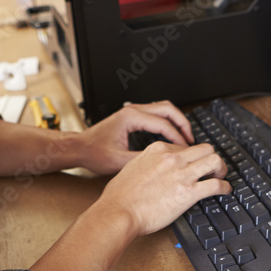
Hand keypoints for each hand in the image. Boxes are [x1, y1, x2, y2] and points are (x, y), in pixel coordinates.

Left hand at [75, 100, 194, 174]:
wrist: (79, 148)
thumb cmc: (93, 153)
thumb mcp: (118, 161)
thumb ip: (141, 160)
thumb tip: (162, 162)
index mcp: (131, 118)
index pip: (162, 123)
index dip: (177, 137)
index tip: (185, 149)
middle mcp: (133, 110)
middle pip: (168, 109)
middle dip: (182, 123)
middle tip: (191, 139)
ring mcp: (133, 111)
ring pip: (163, 108)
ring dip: (176, 120)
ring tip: (185, 136)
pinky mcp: (133, 116)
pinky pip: (156, 114)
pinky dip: (168, 122)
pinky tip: (171, 136)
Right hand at [96, 141, 230, 236]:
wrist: (118, 212)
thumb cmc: (119, 196)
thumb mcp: (131, 167)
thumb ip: (146, 163)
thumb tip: (151, 168)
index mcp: (157, 149)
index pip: (185, 146)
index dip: (191, 157)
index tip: (193, 165)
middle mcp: (172, 158)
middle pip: (205, 148)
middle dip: (211, 157)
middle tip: (212, 168)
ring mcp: (182, 174)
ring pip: (215, 160)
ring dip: (221, 168)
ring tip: (220, 176)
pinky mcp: (189, 193)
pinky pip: (216, 185)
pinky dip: (225, 187)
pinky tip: (225, 190)